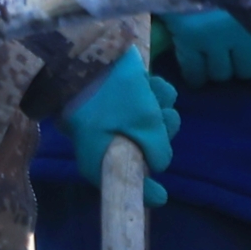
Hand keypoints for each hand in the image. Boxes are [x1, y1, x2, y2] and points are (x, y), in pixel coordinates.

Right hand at [61, 50, 178, 194]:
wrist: (86, 53)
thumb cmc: (115, 96)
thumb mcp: (144, 128)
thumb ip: (157, 152)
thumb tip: (158, 166)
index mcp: (100, 160)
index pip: (123, 185)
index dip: (145, 192)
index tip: (163, 196)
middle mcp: (102, 144)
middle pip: (141, 152)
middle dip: (160, 135)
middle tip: (165, 119)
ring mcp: (108, 121)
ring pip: (146, 125)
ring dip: (159, 110)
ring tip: (155, 94)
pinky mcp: (113, 99)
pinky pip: (140, 104)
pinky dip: (151, 95)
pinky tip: (151, 82)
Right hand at [155, 0, 250, 88]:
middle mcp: (240, 35)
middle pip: (246, 72)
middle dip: (242, 64)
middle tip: (235, 51)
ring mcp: (212, 40)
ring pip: (222, 74)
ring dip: (220, 68)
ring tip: (216, 53)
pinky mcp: (187, 43)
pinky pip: (197, 75)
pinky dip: (198, 74)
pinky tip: (199, 62)